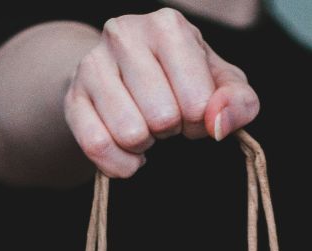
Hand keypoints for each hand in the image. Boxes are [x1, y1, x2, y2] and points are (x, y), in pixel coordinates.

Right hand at [65, 9, 258, 177]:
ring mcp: (91, 64)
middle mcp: (124, 34)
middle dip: (171, 130)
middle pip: (163, 118)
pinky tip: (127, 152)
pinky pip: (97, 147)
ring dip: (145, 144)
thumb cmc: (182, 78)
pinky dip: (120, 164)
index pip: (197, 101)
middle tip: (165, 117)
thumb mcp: (221, 83)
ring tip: (145, 126)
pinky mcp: (72, 97)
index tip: (192, 107)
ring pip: (129, 133)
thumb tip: (218, 123)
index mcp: (167, 26)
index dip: (200, 118)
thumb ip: (238, 101)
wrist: (124, 75)